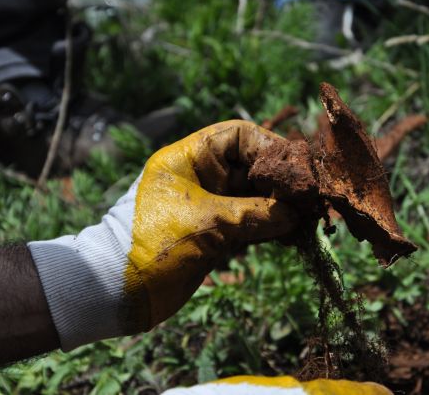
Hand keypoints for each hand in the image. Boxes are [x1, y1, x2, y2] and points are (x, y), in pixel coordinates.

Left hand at [29, 120, 297, 349]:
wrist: (115, 291)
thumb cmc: (151, 245)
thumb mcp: (207, 224)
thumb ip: (255, 214)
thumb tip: (297, 214)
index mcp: (190, 158)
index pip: (239, 137)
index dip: (271, 148)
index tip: (297, 171)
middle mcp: (203, 177)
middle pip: (253, 168)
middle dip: (283, 183)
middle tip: (313, 200)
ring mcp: (211, 206)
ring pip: (257, 198)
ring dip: (283, 209)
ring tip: (310, 222)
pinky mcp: (216, 234)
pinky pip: (252, 224)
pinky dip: (273, 230)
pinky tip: (295, 238)